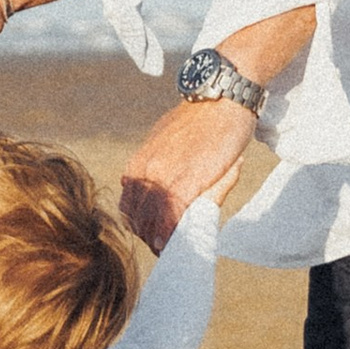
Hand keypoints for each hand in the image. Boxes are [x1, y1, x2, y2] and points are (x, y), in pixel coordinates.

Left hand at [118, 100, 255, 249]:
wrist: (221, 98)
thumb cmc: (201, 121)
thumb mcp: (168, 142)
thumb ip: (162, 166)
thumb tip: (164, 189)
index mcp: (139, 163)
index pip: (128, 204)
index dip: (137, 224)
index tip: (148, 235)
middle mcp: (146, 171)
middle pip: (138, 216)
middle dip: (147, 235)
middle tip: (160, 247)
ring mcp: (164, 177)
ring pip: (152, 220)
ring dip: (157, 239)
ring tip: (167, 249)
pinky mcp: (187, 181)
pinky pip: (172, 215)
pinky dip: (170, 233)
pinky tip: (172, 243)